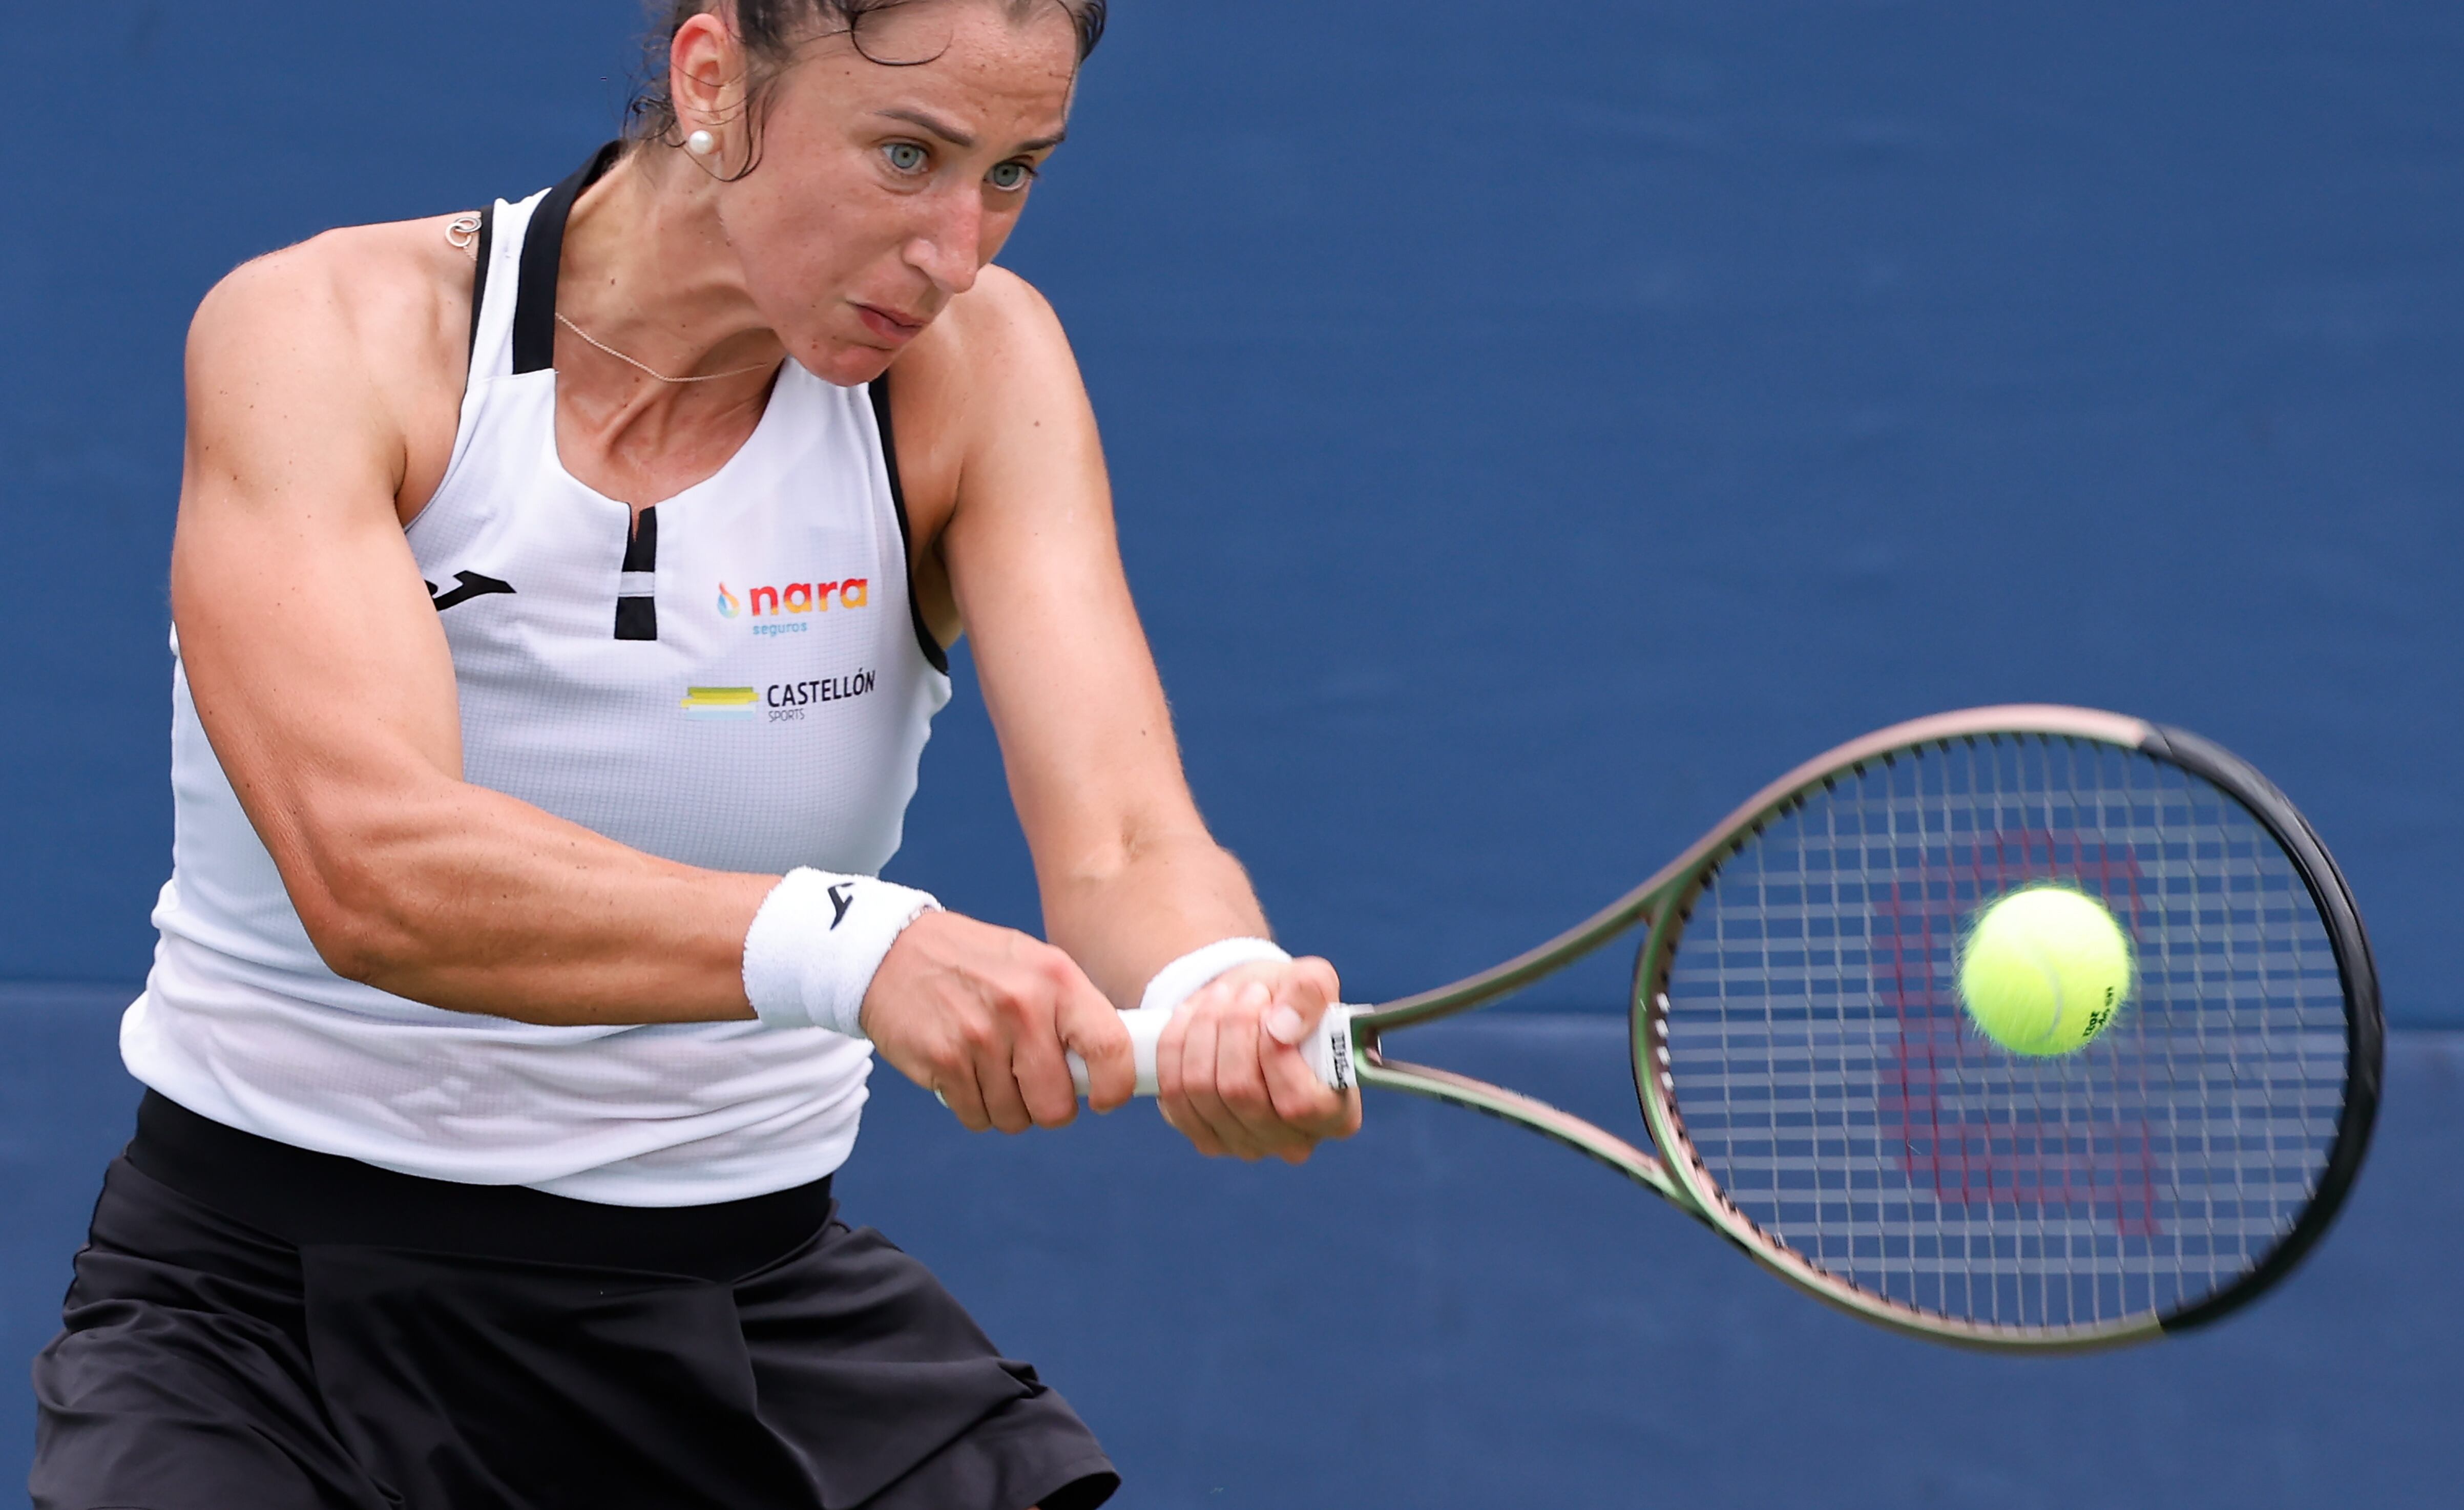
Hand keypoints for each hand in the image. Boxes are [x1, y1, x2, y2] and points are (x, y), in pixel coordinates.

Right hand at [862, 911, 1134, 1130]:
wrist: (894, 951)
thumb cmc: (976, 965)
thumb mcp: (1034, 965)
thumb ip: (1072, 1011)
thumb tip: (1112, 1067)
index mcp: (1057, 979)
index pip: (1110, 1048)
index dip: (1114, 1086)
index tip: (1102, 1098)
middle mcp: (1022, 1007)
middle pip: (1056, 1105)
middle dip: (1047, 1107)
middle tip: (1033, 1084)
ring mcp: (980, 1037)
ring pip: (1015, 1118)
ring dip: (1007, 1107)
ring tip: (992, 1069)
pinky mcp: (943, 1061)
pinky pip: (977, 1117)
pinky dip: (974, 1107)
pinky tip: (964, 1073)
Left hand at [1156, 956, 1361, 1162]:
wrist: (1250, 1011)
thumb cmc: (1289, 1001)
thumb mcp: (1311, 980)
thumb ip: (1312, 992)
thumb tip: (1283, 1026)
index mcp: (1337, 1114)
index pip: (1301, 1103)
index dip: (1276, 1055)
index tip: (1269, 1010)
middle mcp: (1294, 1142)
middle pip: (1243, 1094)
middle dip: (1234, 1029)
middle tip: (1241, 992)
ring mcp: (1247, 1146)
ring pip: (1203, 1091)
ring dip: (1203, 1031)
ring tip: (1218, 997)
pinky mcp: (1206, 1139)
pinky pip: (1175, 1095)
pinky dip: (1175, 1049)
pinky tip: (1189, 1020)